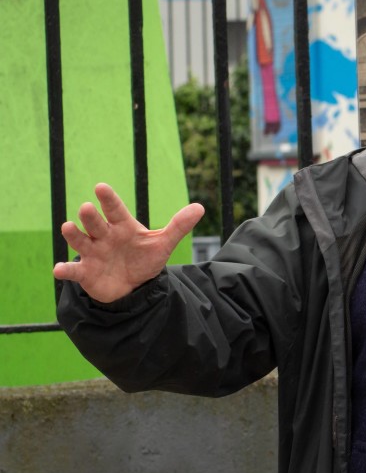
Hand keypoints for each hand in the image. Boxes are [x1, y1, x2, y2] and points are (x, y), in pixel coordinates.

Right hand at [52, 183, 204, 303]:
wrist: (133, 285)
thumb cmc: (144, 258)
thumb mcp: (162, 244)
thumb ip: (178, 226)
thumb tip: (200, 207)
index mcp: (122, 226)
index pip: (116, 210)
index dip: (109, 199)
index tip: (101, 187)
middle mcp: (104, 236)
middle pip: (96, 223)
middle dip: (91, 216)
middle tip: (87, 208)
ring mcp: (93, 253)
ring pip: (81, 241)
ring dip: (74, 235)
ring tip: (68, 226)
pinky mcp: (86, 272)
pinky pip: (74, 270)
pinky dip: (65, 269)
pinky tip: (59, 269)